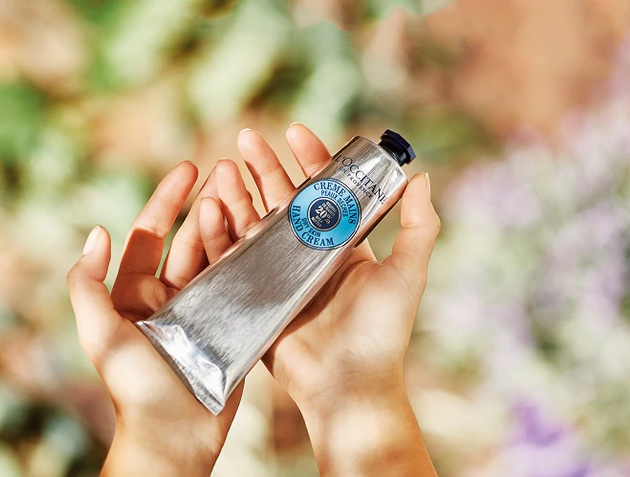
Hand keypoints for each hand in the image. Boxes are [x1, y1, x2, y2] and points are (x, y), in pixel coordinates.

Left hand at [67, 162, 241, 475]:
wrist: (176, 435)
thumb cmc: (135, 388)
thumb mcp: (100, 335)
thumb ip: (87, 285)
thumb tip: (97, 232)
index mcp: (135, 294)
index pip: (149, 235)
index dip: (167, 200)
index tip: (188, 169)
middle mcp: (169, 296)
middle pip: (188, 239)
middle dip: (205, 204)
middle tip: (228, 171)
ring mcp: (202, 309)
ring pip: (216, 256)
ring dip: (229, 225)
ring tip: (247, 193)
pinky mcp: (230, 324)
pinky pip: (240, 283)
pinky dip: (249, 256)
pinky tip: (264, 232)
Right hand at [199, 124, 439, 475]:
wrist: (347, 388)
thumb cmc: (382, 333)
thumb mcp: (408, 275)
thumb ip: (419, 227)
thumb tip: (420, 176)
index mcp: (342, 245)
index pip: (323, 191)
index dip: (309, 159)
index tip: (293, 130)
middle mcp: (307, 256)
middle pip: (280, 200)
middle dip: (263, 167)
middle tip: (246, 138)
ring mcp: (277, 275)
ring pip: (251, 224)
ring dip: (236, 194)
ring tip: (224, 168)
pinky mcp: (254, 297)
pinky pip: (231, 259)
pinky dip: (219, 233)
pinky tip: (209, 208)